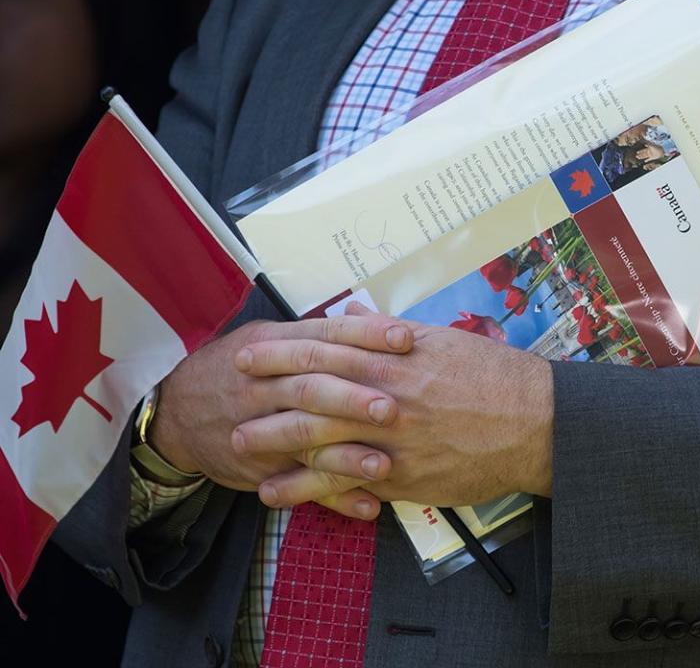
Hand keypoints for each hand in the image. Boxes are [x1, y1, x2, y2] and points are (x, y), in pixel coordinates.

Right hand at [150, 315, 413, 518]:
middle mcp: (264, 385)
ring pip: (302, 438)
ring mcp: (259, 428)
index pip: (322, 336)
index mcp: (272, 346)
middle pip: (310, 387)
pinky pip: (299, 486)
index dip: (365, 337)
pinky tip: (368, 506)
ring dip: (344, 454)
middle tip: (392, 407)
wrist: (175, 412)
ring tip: (383, 464)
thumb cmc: (235, 369)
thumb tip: (366, 313)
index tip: (404, 341)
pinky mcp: (261, 468)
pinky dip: (334, 498)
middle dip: (351, 397)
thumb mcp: (266, 339)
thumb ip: (316, 332)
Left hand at [232, 304, 554, 509]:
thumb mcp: (445, 341)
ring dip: (277, 441)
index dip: (284, 351)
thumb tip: (358, 310)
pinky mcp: (402, 477)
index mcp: (398, 359)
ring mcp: (392, 439)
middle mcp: (389, 396)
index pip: (328, 349)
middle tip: (232, 395)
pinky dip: (308, 488)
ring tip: (240, 444)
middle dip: (269, 394)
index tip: (252, 351)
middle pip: (315, 393)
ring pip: (322, 439)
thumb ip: (395, 330)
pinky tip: (278, 492)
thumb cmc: (494, 378)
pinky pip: (345, 483)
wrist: (534, 423)